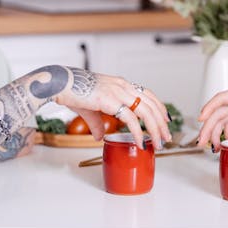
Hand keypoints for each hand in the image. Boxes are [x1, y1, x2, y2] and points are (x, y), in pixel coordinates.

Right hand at [56, 69, 171, 149]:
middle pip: (151, 104)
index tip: (165, 120)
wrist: (60, 84)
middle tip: (166, 137)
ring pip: (146, 112)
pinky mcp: (111, 101)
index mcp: (121, 84)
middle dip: (161, 123)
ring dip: (154, 129)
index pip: (148, 94)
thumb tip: (101, 136)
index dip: (159, 107)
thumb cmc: (72, 92)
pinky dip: (138, 132)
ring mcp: (118, 92)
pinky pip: (130, 119)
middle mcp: (123, 86)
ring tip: (158, 143)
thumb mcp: (91, 108)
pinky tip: (140, 142)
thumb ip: (98, 122)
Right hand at [197, 72, 227, 150]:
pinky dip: (226, 133)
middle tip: (201, 141)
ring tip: (213, 147)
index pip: (222, 98)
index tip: (201, 118)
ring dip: (214, 132)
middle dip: (207, 127)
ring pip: (221, 119)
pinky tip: (226, 142)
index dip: (210, 107)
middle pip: (217, 112)